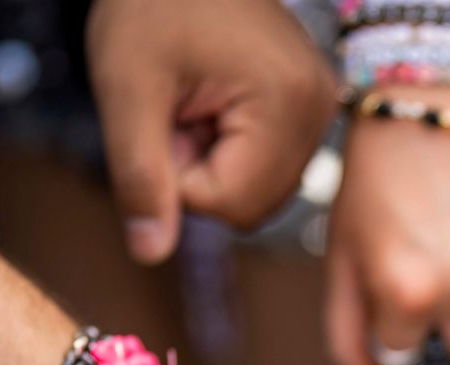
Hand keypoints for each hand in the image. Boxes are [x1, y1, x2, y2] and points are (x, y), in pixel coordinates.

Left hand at [88, 0, 335, 261]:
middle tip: (178, 106)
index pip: (228, 202)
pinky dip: (235, 148)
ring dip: (216, 162)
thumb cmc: (148, 7)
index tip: (164, 115)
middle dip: (201, 170)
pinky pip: (270, 166)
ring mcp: (322, 106)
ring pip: (260, 192)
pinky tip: (216, 99)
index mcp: (286, 102)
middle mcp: (320, 109)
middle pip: (252, 205)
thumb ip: (139, 177)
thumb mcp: (127, 91)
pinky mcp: (313, 105)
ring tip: (197, 98)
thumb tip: (149, 254)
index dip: (178, 174)